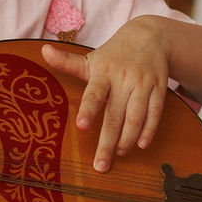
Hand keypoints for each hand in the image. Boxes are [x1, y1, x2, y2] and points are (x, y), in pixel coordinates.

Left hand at [41, 18, 168, 172]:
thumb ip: (66, 61)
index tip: (81, 127)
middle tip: (100, 165)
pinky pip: (155, 113)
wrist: (150, 36)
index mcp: (104, 73)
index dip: (88, 110)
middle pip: (115, 115)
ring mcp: (143, 84)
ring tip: (118, 153)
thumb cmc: (115, 54)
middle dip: (107, 142)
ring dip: (128, 138)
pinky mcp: (159, 89)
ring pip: (136, 117)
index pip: (94, 93)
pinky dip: (149, 130)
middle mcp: (124, 79)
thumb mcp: (91, 58)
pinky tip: (141, 144)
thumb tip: (43, 51)